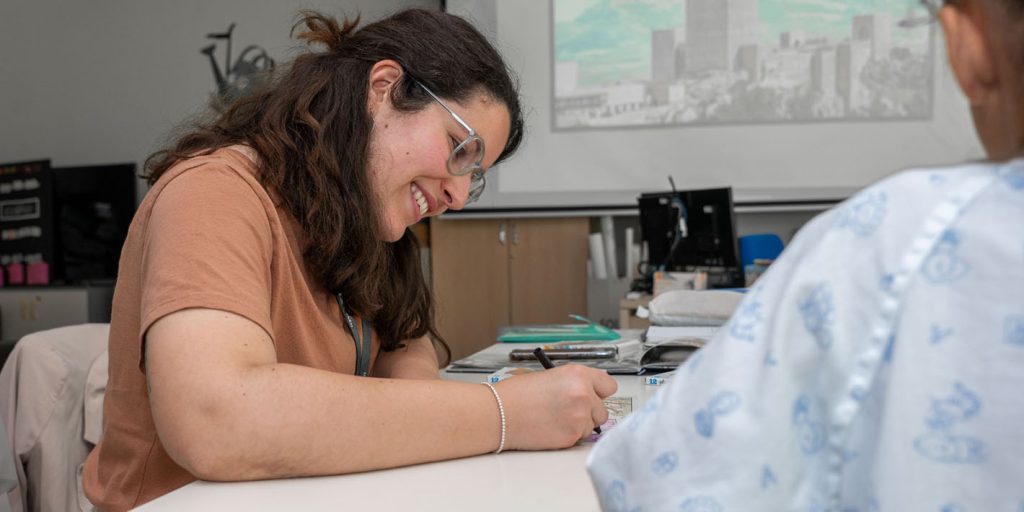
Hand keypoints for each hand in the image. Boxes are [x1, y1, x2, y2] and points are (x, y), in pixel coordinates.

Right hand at [493, 364, 617, 450]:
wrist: (500, 413)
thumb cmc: (517, 394)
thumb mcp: (550, 377)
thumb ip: (574, 384)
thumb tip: (587, 393)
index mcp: (578, 374)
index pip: (608, 386)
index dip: (599, 392)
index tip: (594, 396)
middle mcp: (584, 394)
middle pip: (603, 410)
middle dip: (589, 412)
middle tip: (568, 411)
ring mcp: (580, 417)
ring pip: (591, 426)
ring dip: (578, 425)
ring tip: (555, 419)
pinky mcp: (573, 436)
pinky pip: (579, 438)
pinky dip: (569, 435)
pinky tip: (551, 427)